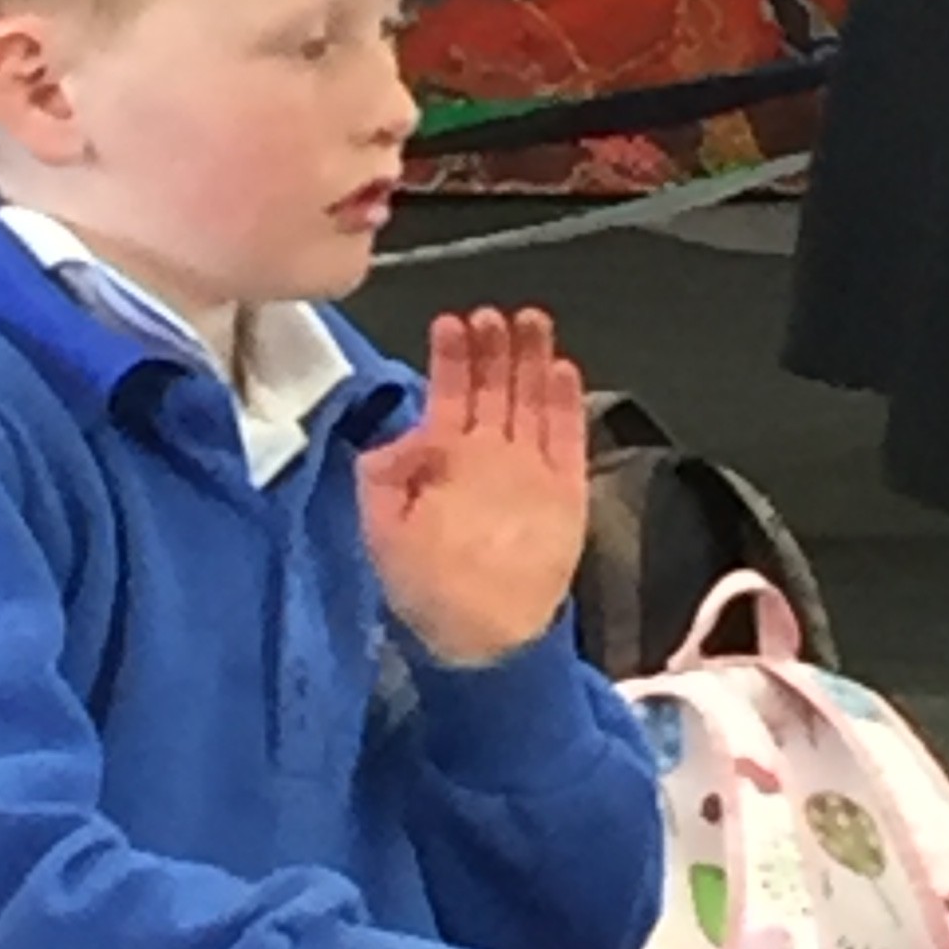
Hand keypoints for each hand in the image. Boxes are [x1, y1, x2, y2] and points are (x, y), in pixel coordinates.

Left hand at [359, 308, 589, 665]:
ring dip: (532, 360)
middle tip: (494, 313)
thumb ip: (382, 478)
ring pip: (532, 400)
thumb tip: (396, 436)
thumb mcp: (381, 532)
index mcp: (446, 460)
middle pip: (495, 387)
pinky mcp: (564, 491)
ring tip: (532, 320)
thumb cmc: (427, 589)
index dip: (451, 358)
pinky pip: (567, 437)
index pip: (451, 394)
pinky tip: (562, 368)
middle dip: (495, 347)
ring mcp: (529, 470)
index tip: (451, 322)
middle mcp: (489, 456)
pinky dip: (565, 403)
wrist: (483, 636)